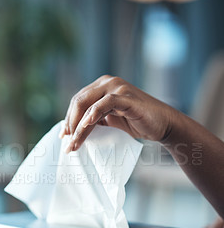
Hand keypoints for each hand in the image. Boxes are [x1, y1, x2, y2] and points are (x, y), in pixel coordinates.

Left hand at [60, 75, 176, 152]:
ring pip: (89, 105)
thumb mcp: (110, 119)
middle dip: (70, 124)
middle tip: (67, 144)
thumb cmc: (137, 123)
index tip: (64, 136)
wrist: (163, 125)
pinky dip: (93, 114)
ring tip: (74, 144)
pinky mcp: (126, 97)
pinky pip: (105, 103)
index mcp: (102, 86)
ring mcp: (117, 88)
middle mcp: (108, 82)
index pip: (78, 101)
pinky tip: (85, 126)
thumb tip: (73, 130)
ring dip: (78, 127)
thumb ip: (94, 119)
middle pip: (79, 102)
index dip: (68, 118)